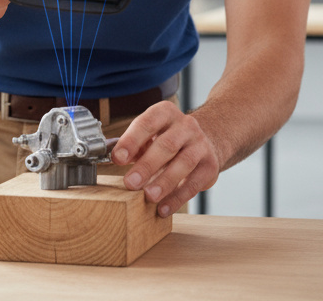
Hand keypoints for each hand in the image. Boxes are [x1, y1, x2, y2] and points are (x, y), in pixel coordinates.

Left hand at [111, 101, 220, 216]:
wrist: (206, 140)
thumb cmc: (169, 138)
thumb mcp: (151, 135)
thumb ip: (133, 145)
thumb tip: (113, 159)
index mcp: (165, 113)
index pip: (147, 123)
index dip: (131, 140)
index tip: (117, 158)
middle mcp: (186, 125)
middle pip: (166, 145)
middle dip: (147, 165)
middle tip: (130, 183)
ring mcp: (200, 145)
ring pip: (184, 163)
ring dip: (164, 182)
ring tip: (149, 196)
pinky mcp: (210, 166)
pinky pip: (194, 183)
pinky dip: (178, 198)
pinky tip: (163, 208)